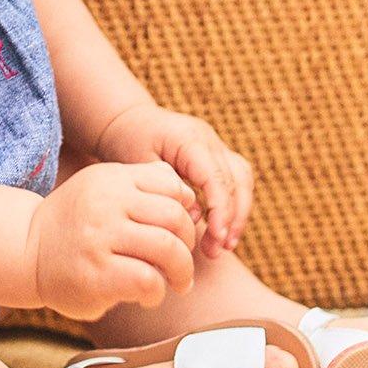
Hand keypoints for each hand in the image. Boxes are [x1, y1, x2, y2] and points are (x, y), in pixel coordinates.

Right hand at [24, 160, 197, 320]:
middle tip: (181, 261)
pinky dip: (157, 292)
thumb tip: (188, 195)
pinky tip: (148, 296)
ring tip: (176, 282)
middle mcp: (105, 203)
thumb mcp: (103, 187)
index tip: (180, 230)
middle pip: (175, 217)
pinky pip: (149, 280)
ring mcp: (100, 238)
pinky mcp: (97, 275)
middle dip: (188, 243)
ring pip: (167, 249)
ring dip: (181, 271)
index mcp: (111, 178)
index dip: (186, 210)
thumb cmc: (75, 222)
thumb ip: (142, 184)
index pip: (171, 185)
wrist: (27, 250)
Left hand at [94, 102, 254, 259]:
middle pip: (235, 180)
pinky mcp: (215, 154)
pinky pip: (236, 179)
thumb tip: (192, 218)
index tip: (217, 238)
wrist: (125, 118)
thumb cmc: (126, 141)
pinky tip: (220, 230)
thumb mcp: (137, 165)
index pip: (216, 177)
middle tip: (217, 250)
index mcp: (189, 138)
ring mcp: (215, 144)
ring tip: (223, 245)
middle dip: (231, 219)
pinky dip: (233, 205)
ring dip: (238, 214)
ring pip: (242, 179)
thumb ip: (164, 190)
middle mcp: (208, 138)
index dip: (221, 210)